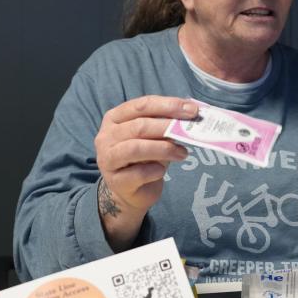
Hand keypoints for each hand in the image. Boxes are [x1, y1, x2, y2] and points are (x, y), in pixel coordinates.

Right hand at [94, 96, 197, 244]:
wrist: (131, 191)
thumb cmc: (143, 158)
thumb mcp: (153, 137)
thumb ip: (165, 124)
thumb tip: (190, 114)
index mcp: (115, 118)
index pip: (142, 105)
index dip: (168, 105)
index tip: (191, 110)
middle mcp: (106, 136)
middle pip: (139, 126)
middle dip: (167, 127)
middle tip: (190, 131)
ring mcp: (107, 159)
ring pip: (136, 148)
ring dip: (164, 149)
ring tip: (182, 153)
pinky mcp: (116, 181)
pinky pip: (138, 173)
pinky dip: (155, 171)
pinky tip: (162, 171)